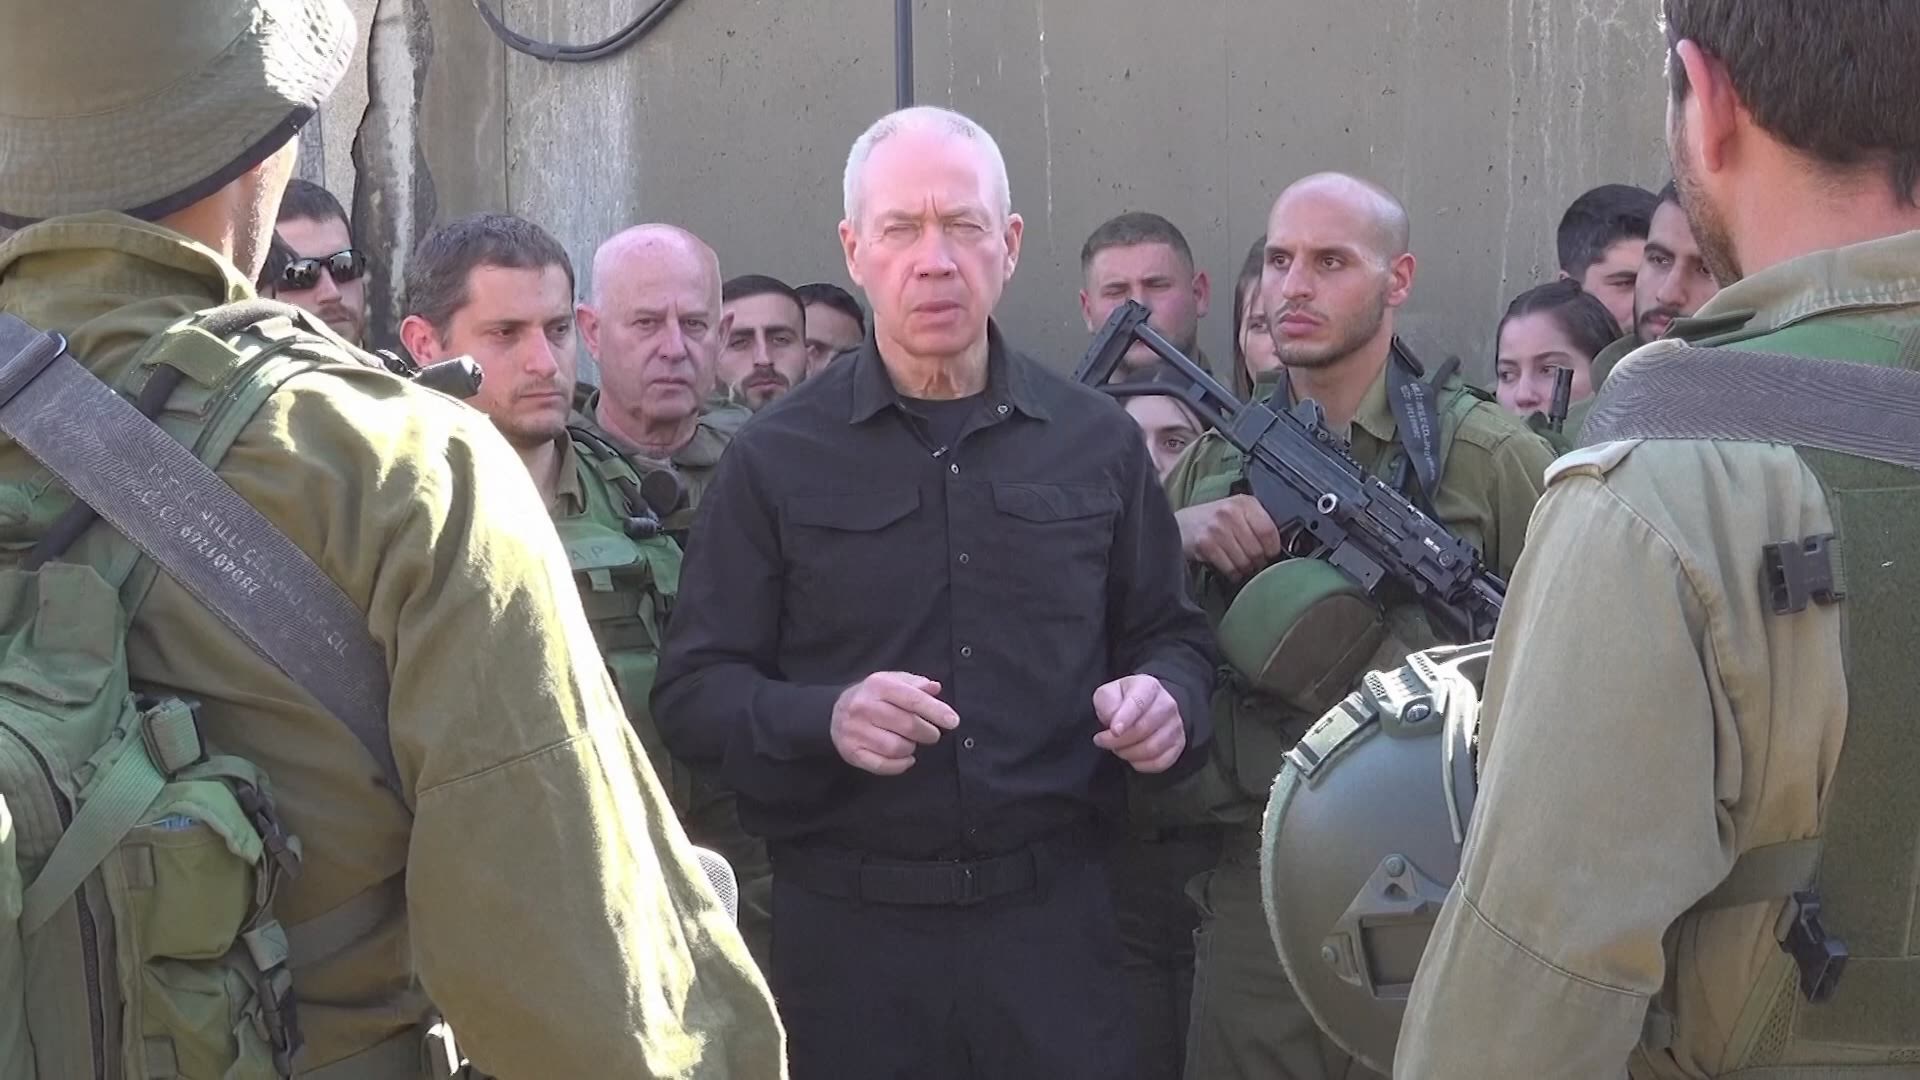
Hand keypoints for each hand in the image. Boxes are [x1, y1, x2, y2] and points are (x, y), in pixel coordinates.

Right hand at [831, 672, 959, 775]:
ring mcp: (855, 731)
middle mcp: (863, 707)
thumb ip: (915, 684)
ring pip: (897, 748)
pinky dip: (901, 765)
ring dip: (912, 748)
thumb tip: (935, 688)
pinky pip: (884, 765)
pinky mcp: (851, 752)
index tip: (953, 721)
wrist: (833, 713)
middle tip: (932, 734)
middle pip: (908, 726)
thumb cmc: (872, 697)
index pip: (913, 699)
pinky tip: (906, 758)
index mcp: (877, 685)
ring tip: (911, 742)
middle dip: (928, 733)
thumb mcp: (892, 682)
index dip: (936, 711)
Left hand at [1091, 674, 1185, 773]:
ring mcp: (1175, 725)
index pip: (1138, 703)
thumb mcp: (1108, 693)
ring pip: (1152, 748)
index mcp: (1148, 687)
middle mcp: (1167, 704)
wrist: (1146, 707)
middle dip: (1118, 741)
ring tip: (1118, 748)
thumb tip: (1114, 721)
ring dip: (1128, 753)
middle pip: (1143, 729)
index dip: (1125, 719)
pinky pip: (1160, 762)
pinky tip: (1132, 757)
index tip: (1114, 731)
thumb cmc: (1124, 701)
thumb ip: (1107, 703)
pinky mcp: (1178, 744)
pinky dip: (1142, 765)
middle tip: (1104, 741)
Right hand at [1176, 495, 1282, 579]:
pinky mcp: (1206, 544)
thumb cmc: (1212, 520)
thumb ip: (1257, 523)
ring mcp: (1217, 528)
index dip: (1272, 548)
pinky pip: (1230, 568)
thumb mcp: (1237, 511)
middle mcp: (1230, 512)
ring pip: (1245, 561)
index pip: (1269, 531)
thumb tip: (1277, 547)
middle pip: (1257, 549)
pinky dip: (1232, 573)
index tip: (1269, 554)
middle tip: (1252, 562)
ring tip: (1238, 564)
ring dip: (1244, 568)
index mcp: (1245, 503)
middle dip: (1257, 561)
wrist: (1181, 524)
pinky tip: (1229, 567)